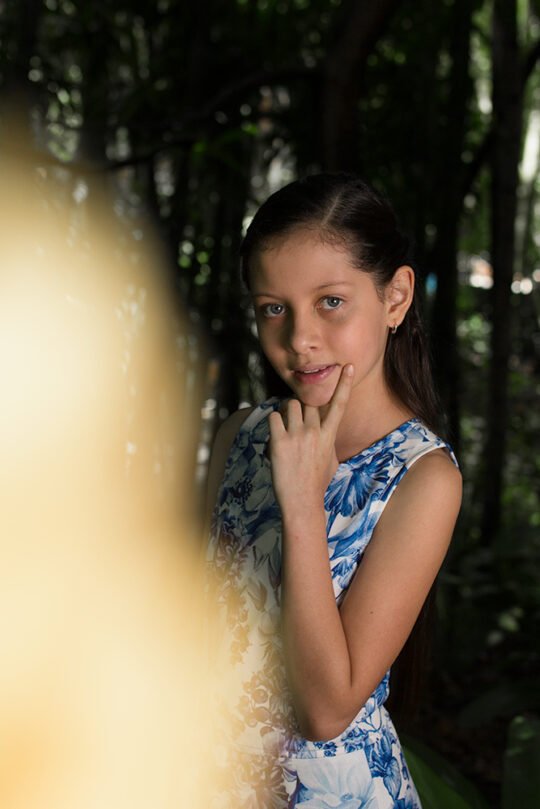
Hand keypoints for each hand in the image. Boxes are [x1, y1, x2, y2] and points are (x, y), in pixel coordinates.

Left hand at [268, 365, 353, 511]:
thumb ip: (329, 443)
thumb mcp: (332, 461)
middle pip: (307, 402)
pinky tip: (275, 439)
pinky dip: (273, 424)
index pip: (340, 404)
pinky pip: (273, 417)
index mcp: (329, 435)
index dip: (345, 383)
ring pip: (289, 405)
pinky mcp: (280, 441)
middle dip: (300, 408)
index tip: (349, 366)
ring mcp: (297, 435)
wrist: (302, 502)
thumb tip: (327, 434)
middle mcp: (315, 431)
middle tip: (295, 425)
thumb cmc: (317, 484)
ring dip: (285, 413)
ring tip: (285, 432)